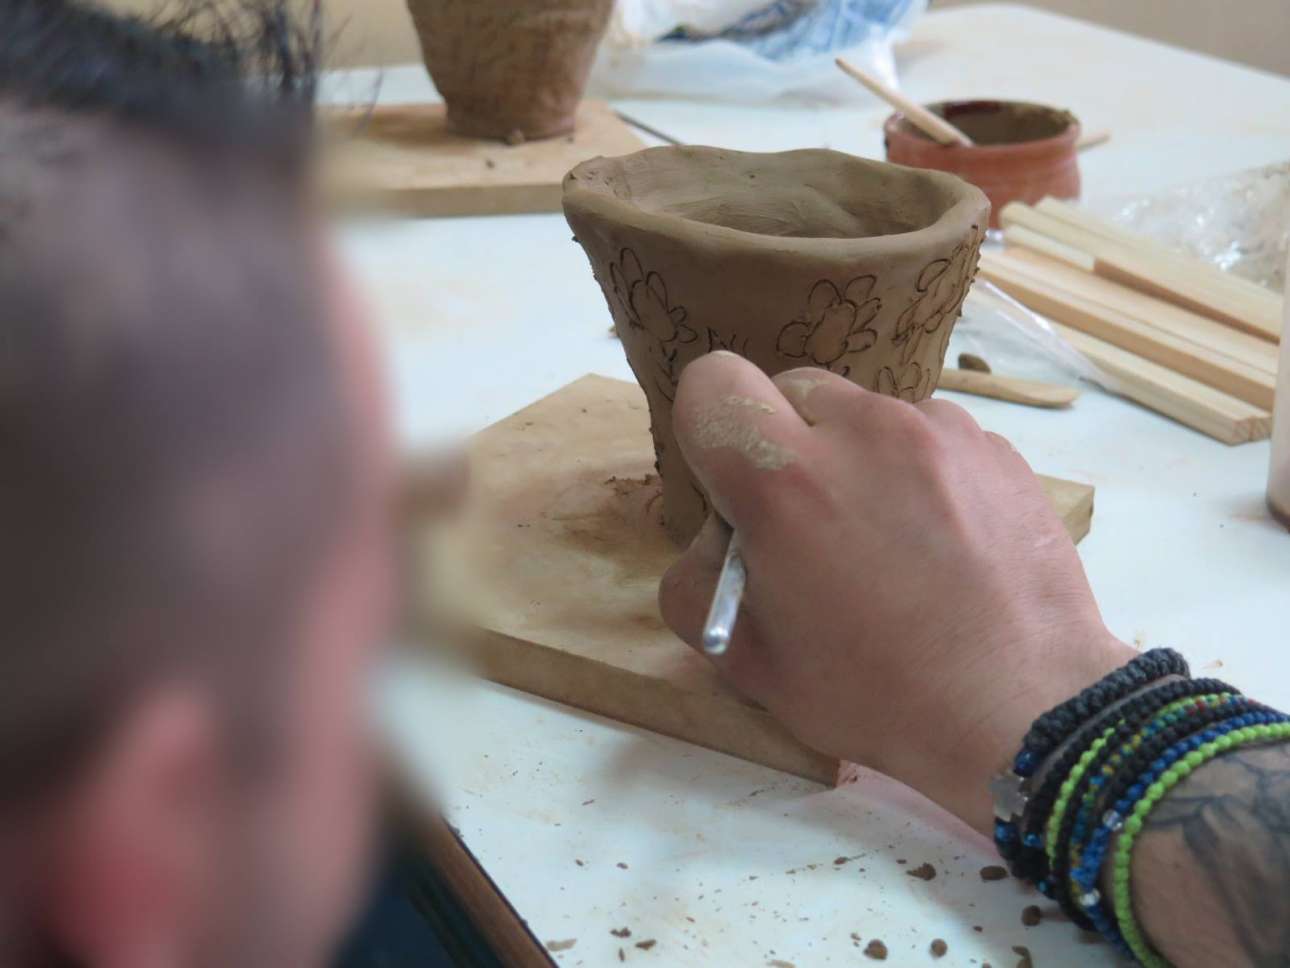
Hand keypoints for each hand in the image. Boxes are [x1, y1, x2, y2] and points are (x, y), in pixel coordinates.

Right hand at [659, 353, 1134, 833]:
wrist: (1024, 709)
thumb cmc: (875, 693)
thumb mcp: (744, 658)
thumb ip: (693, 578)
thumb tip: (722, 535)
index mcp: (784, 478)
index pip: (711, 382)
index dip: (711, 433)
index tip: (737, 492)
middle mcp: (862, 430)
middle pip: (791, 391)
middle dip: (785, 444)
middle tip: (813, 526)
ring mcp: (939, 430)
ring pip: (865, 415)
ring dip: (857, 459)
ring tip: (890, 543)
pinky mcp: (995, 446)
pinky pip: (929, 437)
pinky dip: (918, 475)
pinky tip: (943, 546)